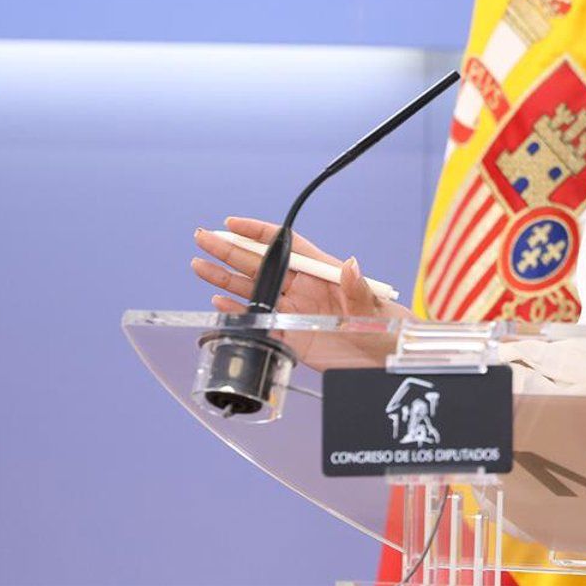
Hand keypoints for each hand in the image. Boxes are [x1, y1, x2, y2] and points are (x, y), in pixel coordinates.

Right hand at [192, 217, 409, 368]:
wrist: (387, 362)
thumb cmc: (388, 329)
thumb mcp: (376, 309)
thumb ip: (359, 289)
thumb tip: (351, 264)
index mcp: (323, 273)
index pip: (286, 246)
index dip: (259, 233)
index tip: (233, 223)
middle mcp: (304, 289)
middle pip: (261, 264)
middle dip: (230, 250)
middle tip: (202, 237)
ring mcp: (295, 311)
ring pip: (253, 289)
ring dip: (224, 277)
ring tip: (198, 265)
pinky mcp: (291, 336)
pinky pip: (258, 318)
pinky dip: (237, 309)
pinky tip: (218, 300)